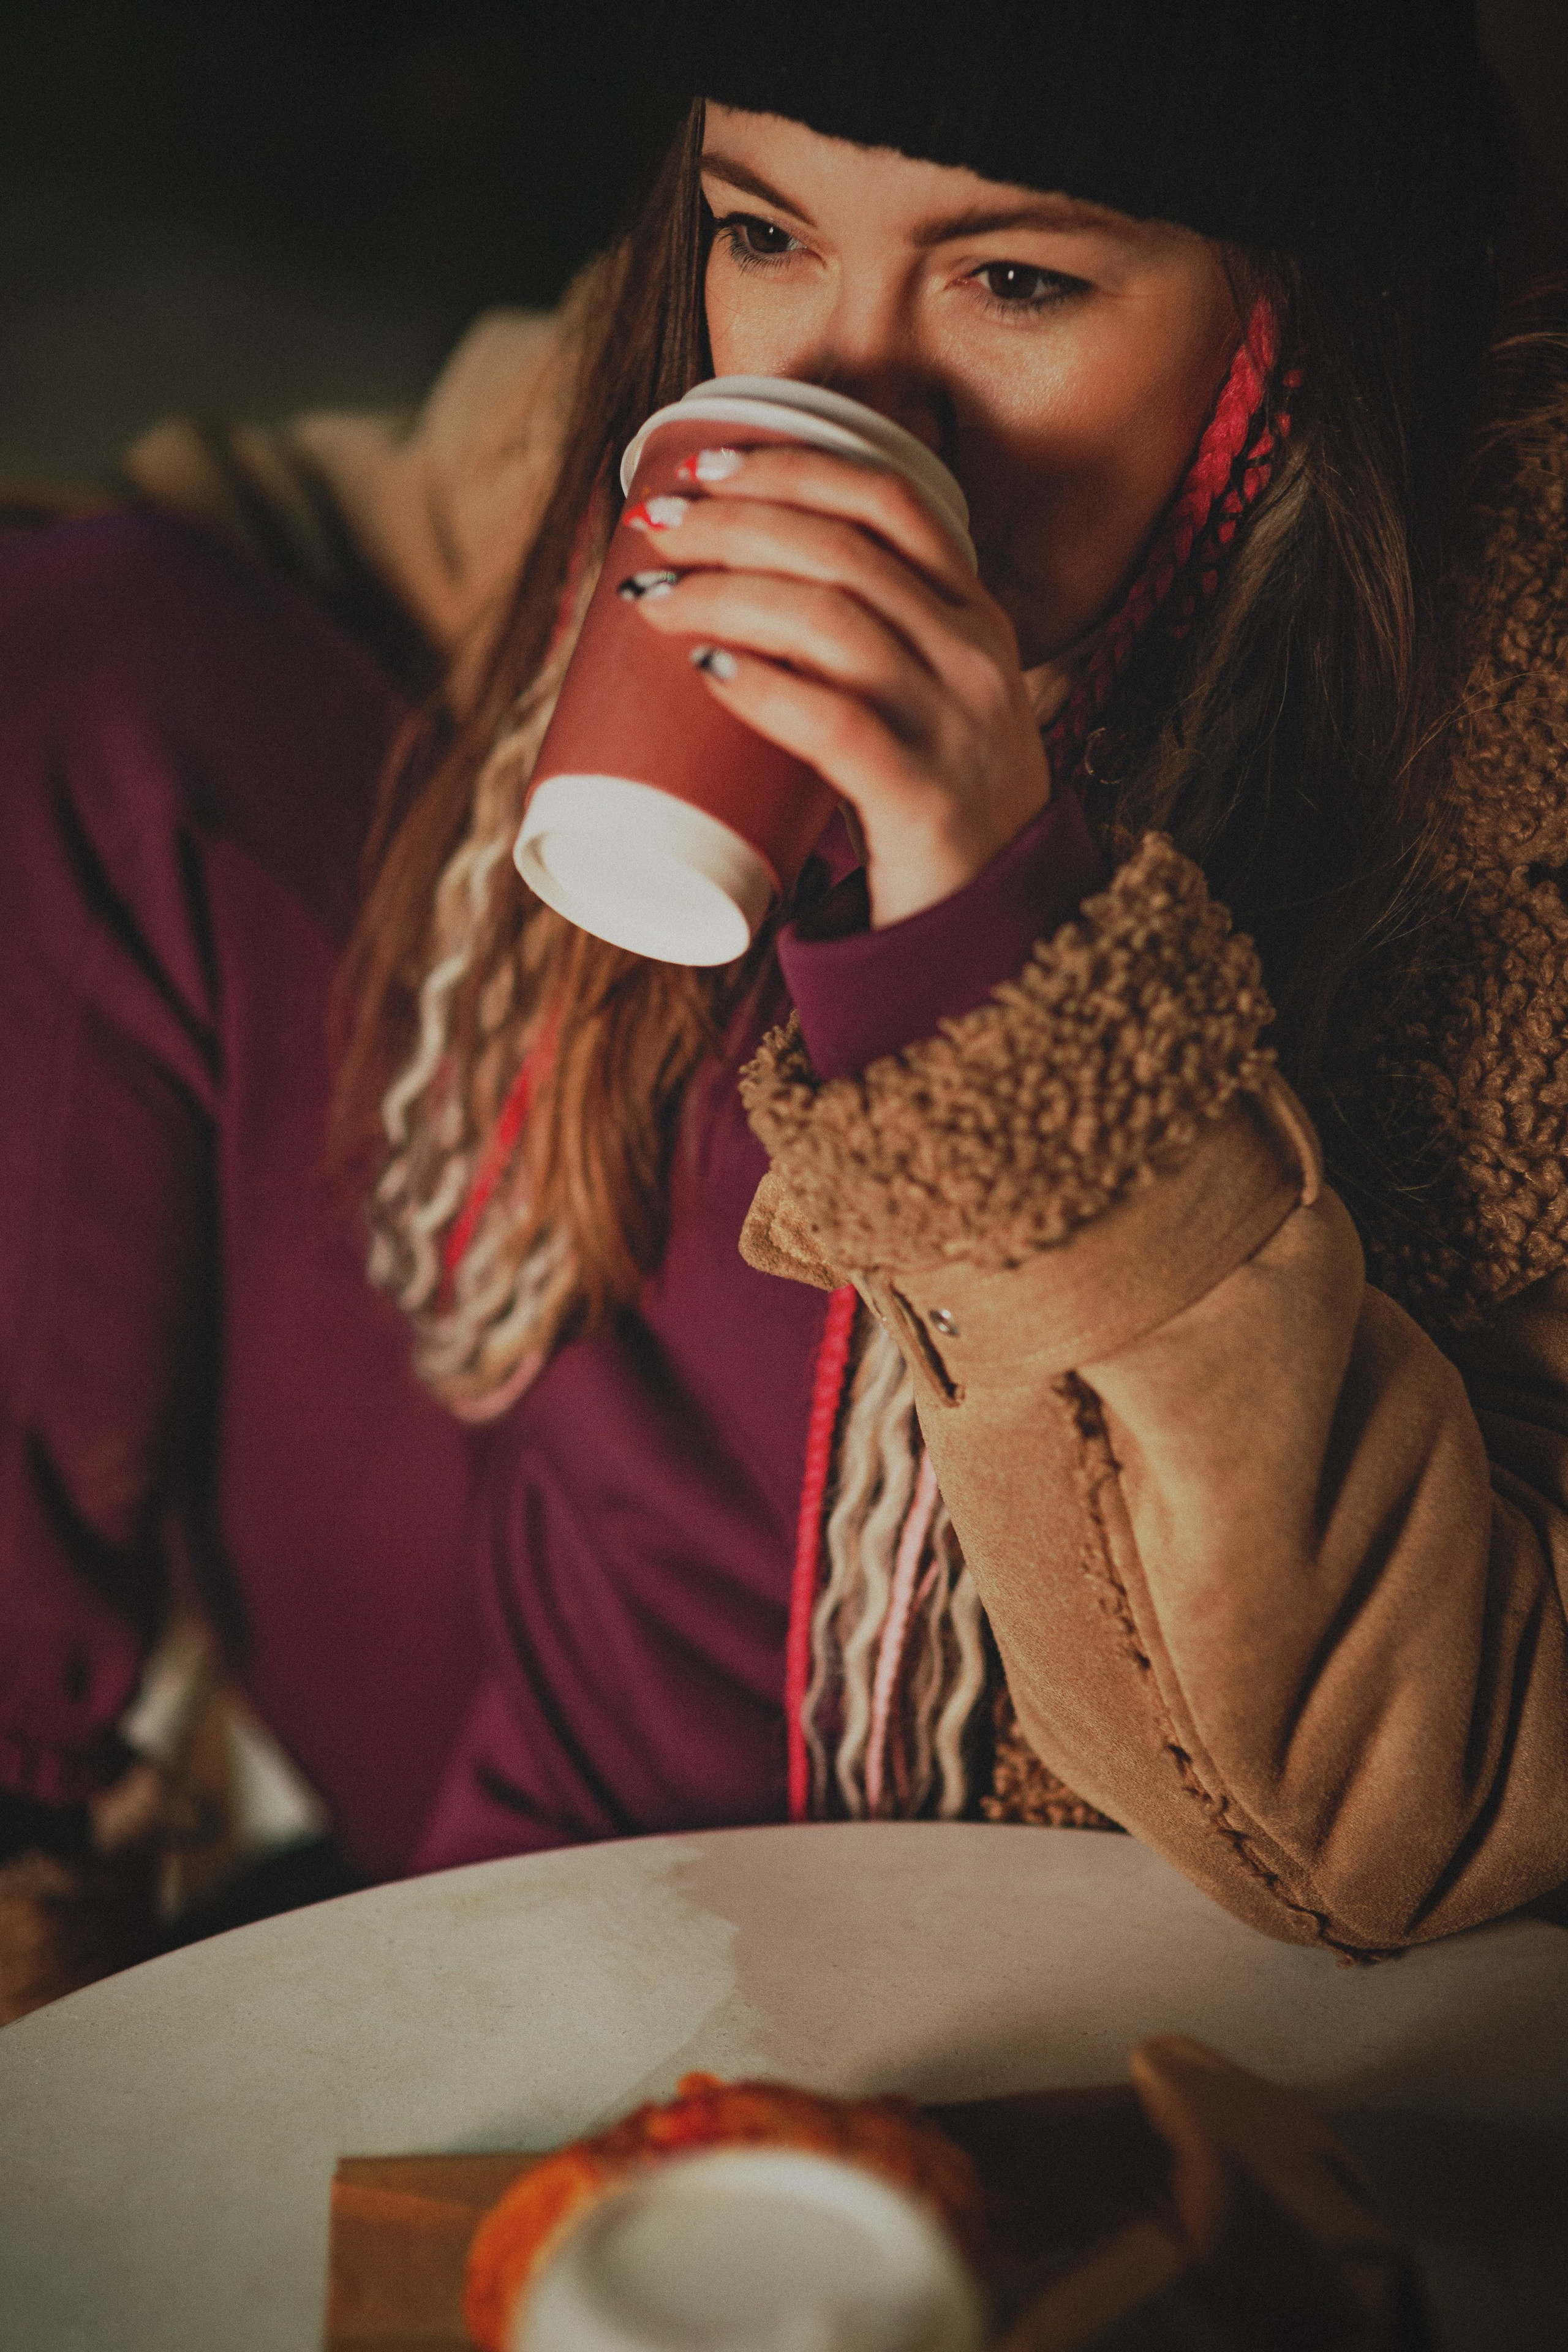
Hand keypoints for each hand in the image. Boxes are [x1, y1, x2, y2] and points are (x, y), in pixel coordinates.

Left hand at [622, 446, 1051, 927]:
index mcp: (977, 618)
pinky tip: (710, 672)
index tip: (708, 462)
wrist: (998, 934)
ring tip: (653, 597)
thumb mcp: (924, 709)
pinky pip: (836, 725)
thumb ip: (859, 657)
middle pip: (845, 548)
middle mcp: (975, 658)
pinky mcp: (923, 800)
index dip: (795, 466)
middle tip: (653, 525)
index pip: (893, 499)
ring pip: (833, 621)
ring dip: (726, 594)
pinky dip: (765, 690)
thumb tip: (721, 614)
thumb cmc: (931, 815)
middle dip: (735, 521)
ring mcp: (955, 727)